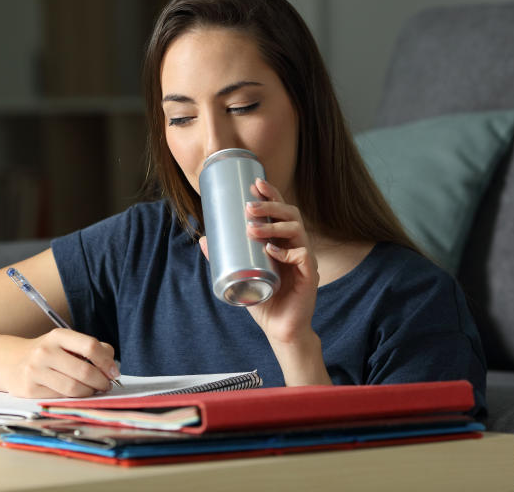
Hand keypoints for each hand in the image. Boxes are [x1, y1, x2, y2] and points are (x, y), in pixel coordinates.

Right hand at [0, 328, 119, 397]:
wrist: (10, 362)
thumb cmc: (47, 353)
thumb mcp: (66, 343)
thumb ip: (90, 349)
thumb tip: (111, 365)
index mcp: (58, 336)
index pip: (90, 346)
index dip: (106, 362)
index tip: (114, 372)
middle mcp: (45, 351)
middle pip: (84, 371)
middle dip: (101, 382)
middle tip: (105, 386)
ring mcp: (35, 371)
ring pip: (73, 388)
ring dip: (89, 392)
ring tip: (92, 391)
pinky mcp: (29, 390)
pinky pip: (60, 398)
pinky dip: (73, 399)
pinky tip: (76, 395)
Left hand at [199, 177, 319, 345]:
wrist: (280, 329)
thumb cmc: (263, 300)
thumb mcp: (241, 275)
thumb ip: (224, 258)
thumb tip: (203, 239)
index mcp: (284, 241)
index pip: (281, 211)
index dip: (271, 194)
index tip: (254, 183)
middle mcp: (297, 245)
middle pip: (291, 214)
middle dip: (270, 205)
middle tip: (249, 206)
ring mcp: (305, 260)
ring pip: (297, 230)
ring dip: (274, 226)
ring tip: (253, 228)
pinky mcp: (310, 276)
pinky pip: (303, 256)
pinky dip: (287, 252)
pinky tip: (272, 251)